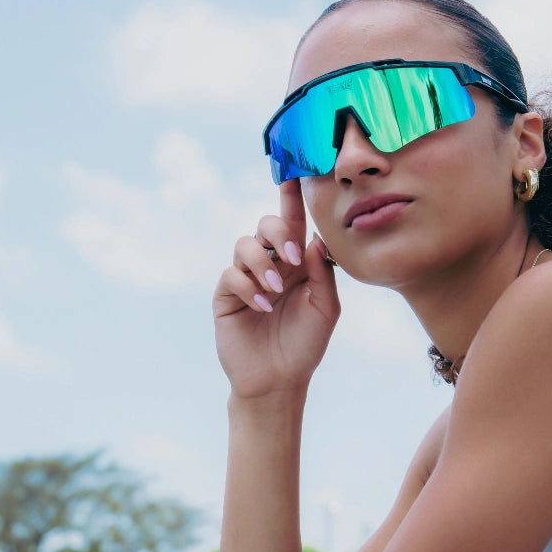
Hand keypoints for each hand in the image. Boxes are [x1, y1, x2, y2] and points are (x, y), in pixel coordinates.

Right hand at [213, 179, 339, 397]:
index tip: (294, 171)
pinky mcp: (226, 295)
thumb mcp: (325, 308)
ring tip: (276, 290)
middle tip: (291, 257)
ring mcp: (246, 278)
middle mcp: (270, 265)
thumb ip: (322, 272)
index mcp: (297, 264)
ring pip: (245, 245)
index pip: (294, 223)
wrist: (279, 380)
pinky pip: (231, 274)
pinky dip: (249, 286)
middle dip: (277, 232)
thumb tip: (316, 237)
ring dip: (263, 264)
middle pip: (265, 224)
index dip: (292, 196)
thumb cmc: (306, 345)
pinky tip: (262, 306)